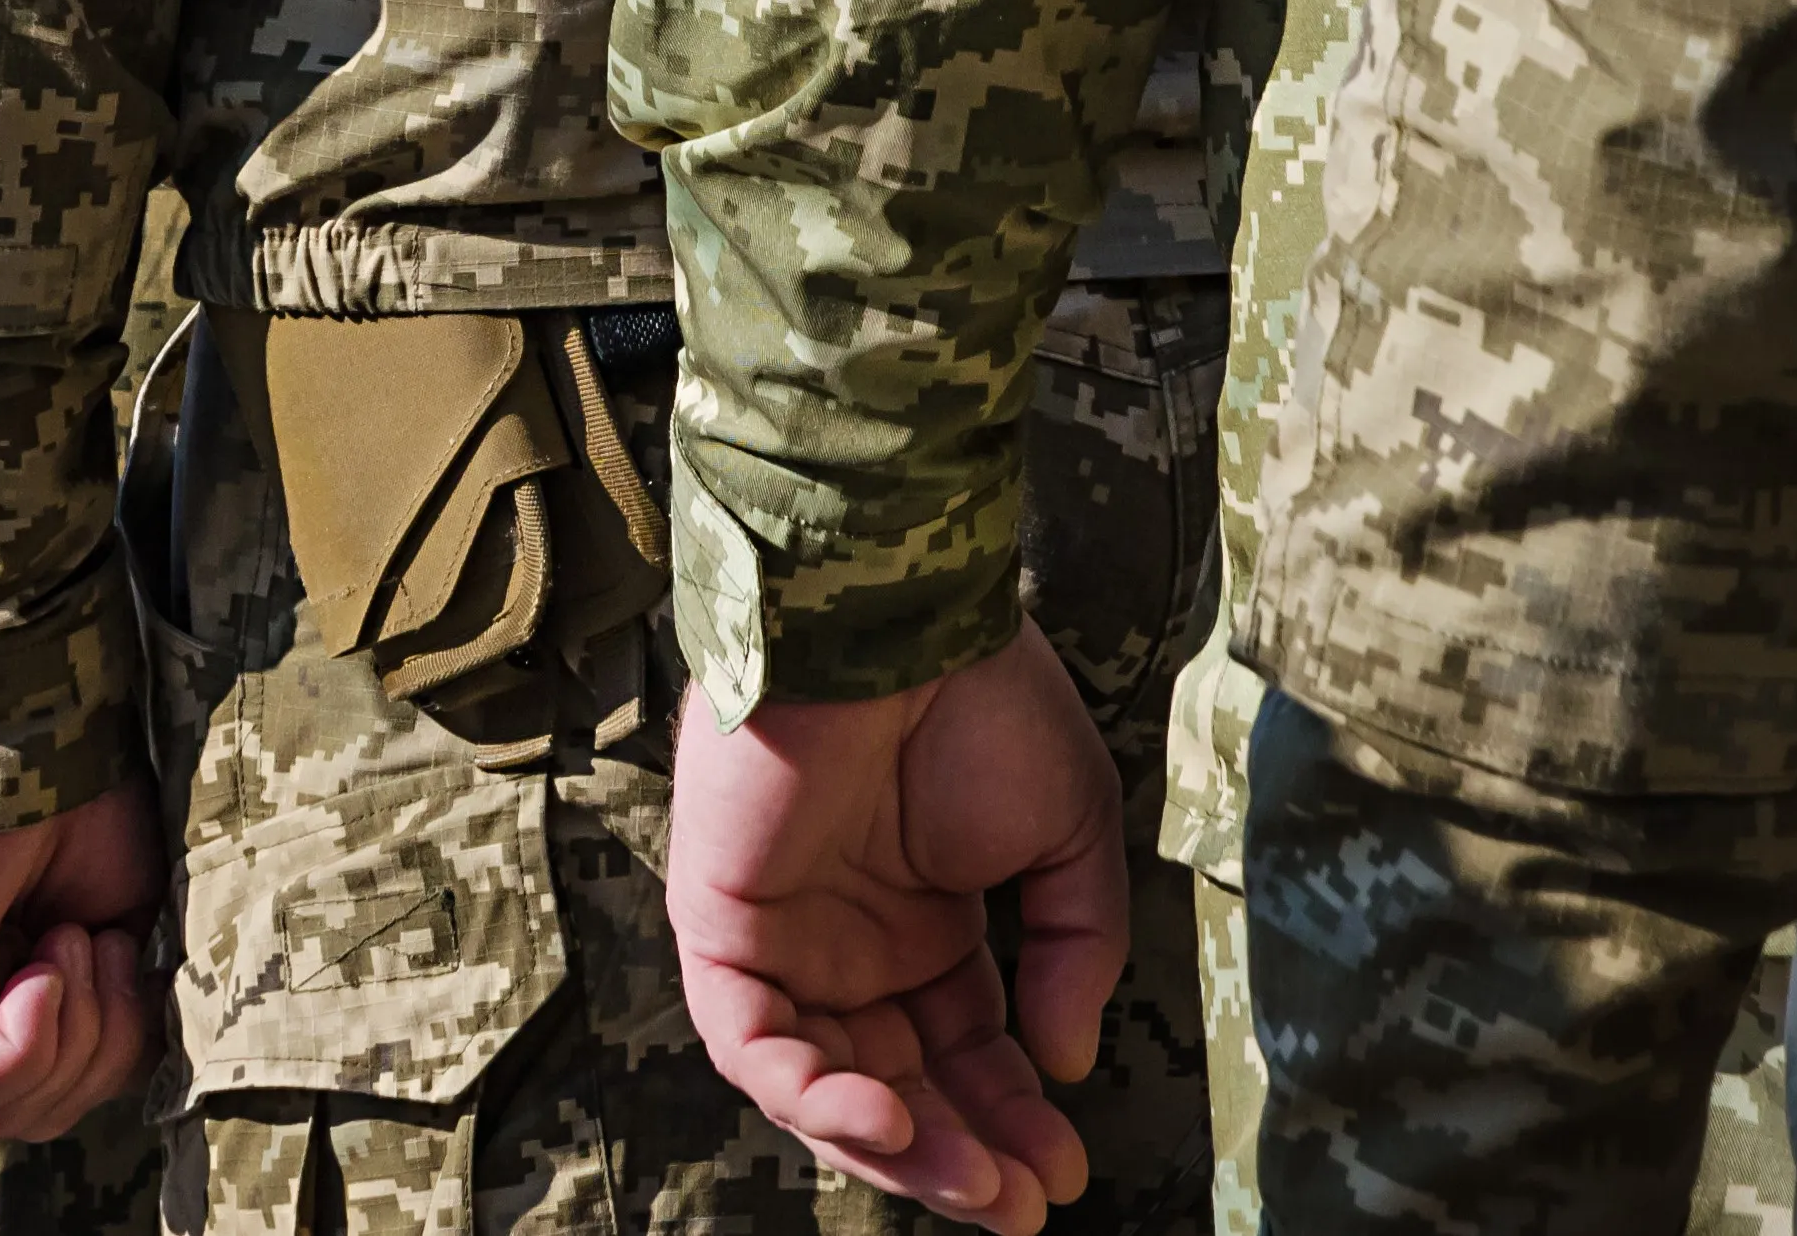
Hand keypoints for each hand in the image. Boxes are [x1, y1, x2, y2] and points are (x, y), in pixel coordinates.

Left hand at [0, 780, 165, 1140]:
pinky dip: (35, 1030)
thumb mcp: (128, 934)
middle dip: (100, 1051)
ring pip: (4, 1111)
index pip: (54, 1097)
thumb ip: (119, 1015)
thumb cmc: (91, 810)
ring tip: (73, 939)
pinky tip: (46, 955)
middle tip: (103, 950)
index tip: (125, 955)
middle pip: (31, 1117)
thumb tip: (124, 1075)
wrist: (47, 738)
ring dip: (74, 1031)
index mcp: (7, 997)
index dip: (113, 1054)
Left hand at [667, 620, 1127, 1234]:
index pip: (965, 1050)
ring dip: (898, 1145)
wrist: (899, 619)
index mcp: (925, 920)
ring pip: (823, 1087)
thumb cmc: (983, 699)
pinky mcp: (722, 927)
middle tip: (1023, 1205)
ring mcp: (783, 939)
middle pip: (898, 1086)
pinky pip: (756, 1046)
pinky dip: (815, 1096)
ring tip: (976, 1182)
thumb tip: (1067, 1064)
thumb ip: (1074, 949)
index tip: (1067, 1171)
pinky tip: (891, 1119)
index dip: (1012, 1116)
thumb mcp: (1069, 833)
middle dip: (961, 1153)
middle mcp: (850, 943)